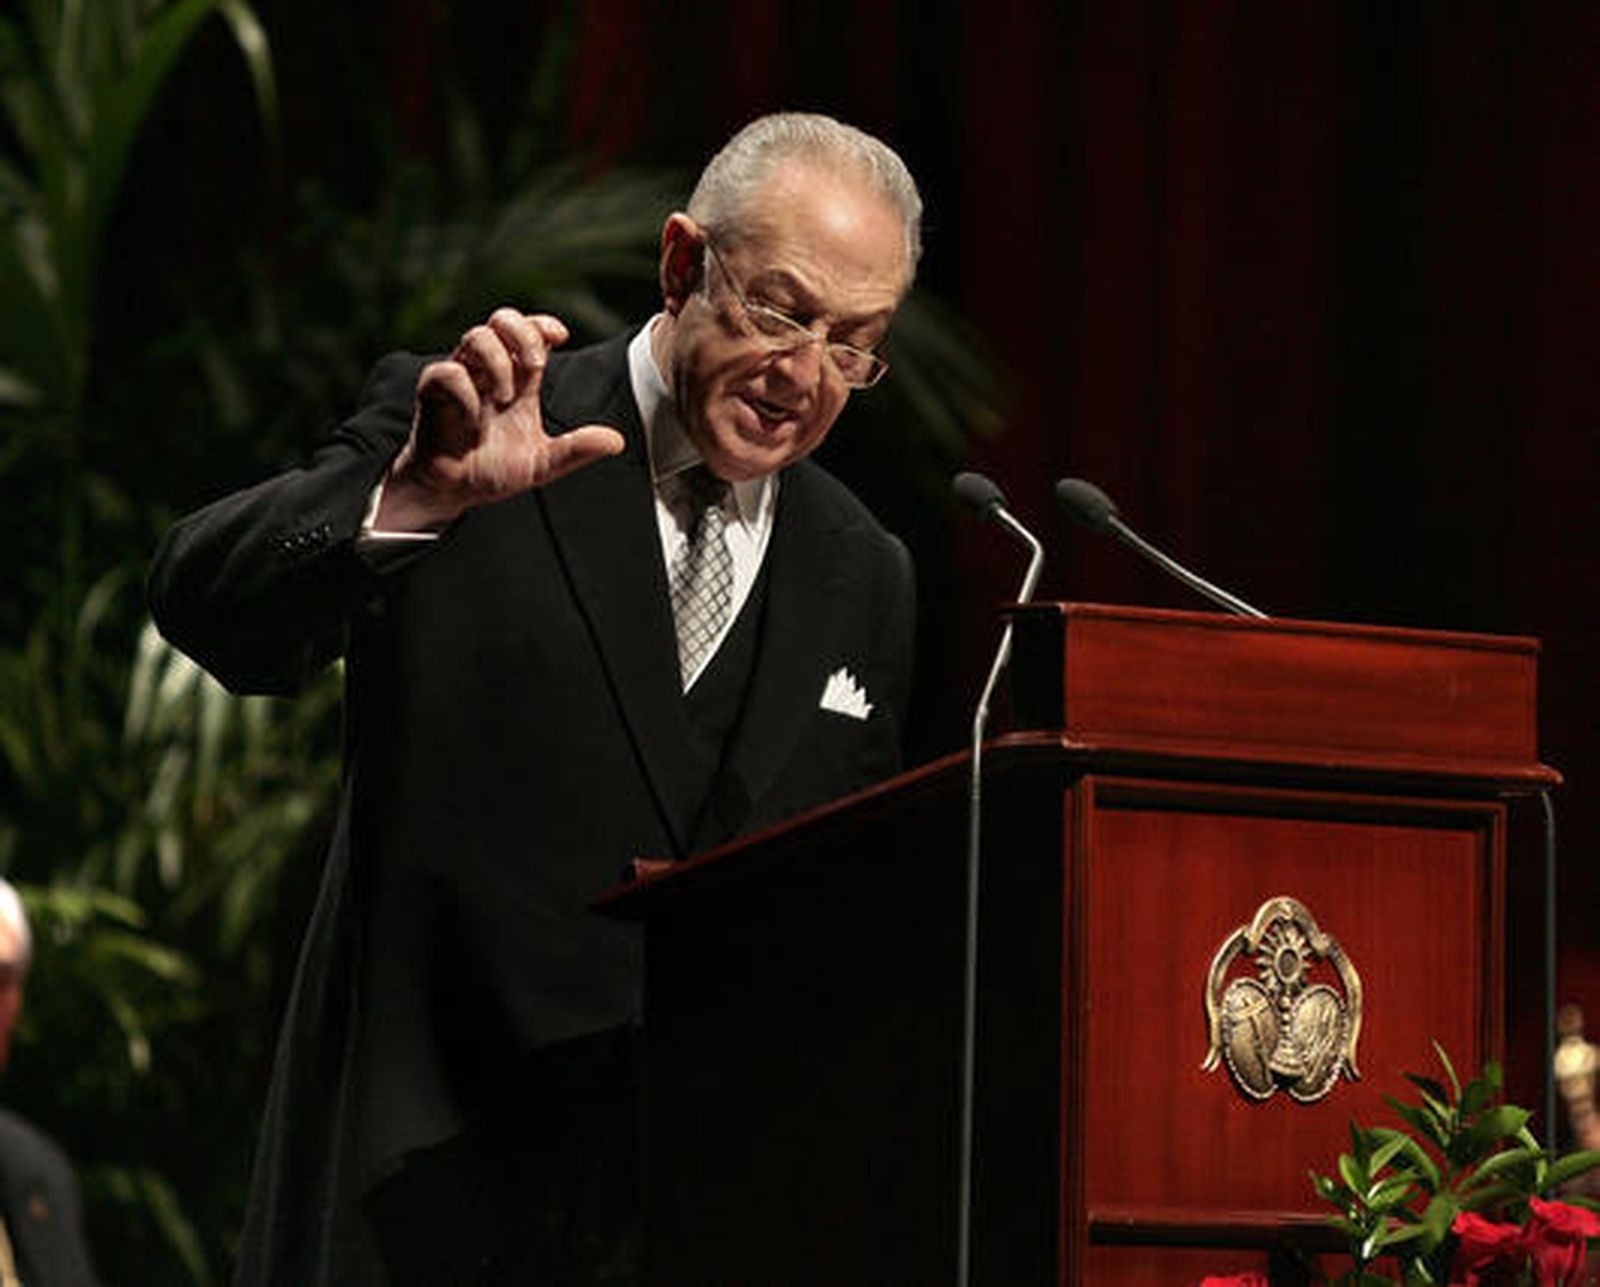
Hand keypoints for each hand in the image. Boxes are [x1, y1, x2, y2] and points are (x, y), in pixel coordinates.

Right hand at [376, 309, 624, 529]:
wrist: (455, 493)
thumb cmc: (494, 471)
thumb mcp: (544, 463)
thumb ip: (577, 450)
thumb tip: (616, 442)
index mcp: (518, 381)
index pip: (530, 333)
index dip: (544, 326)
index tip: (560, 336)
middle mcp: (489, 371)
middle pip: (501, 318)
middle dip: (522, 333)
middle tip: (535, 365)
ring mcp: (461, 378)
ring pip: (475, 336)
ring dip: (498, 362)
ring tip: (506, 398)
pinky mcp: (433, 392)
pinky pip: (447, 372)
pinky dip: (465, 393)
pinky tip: (473, 422)